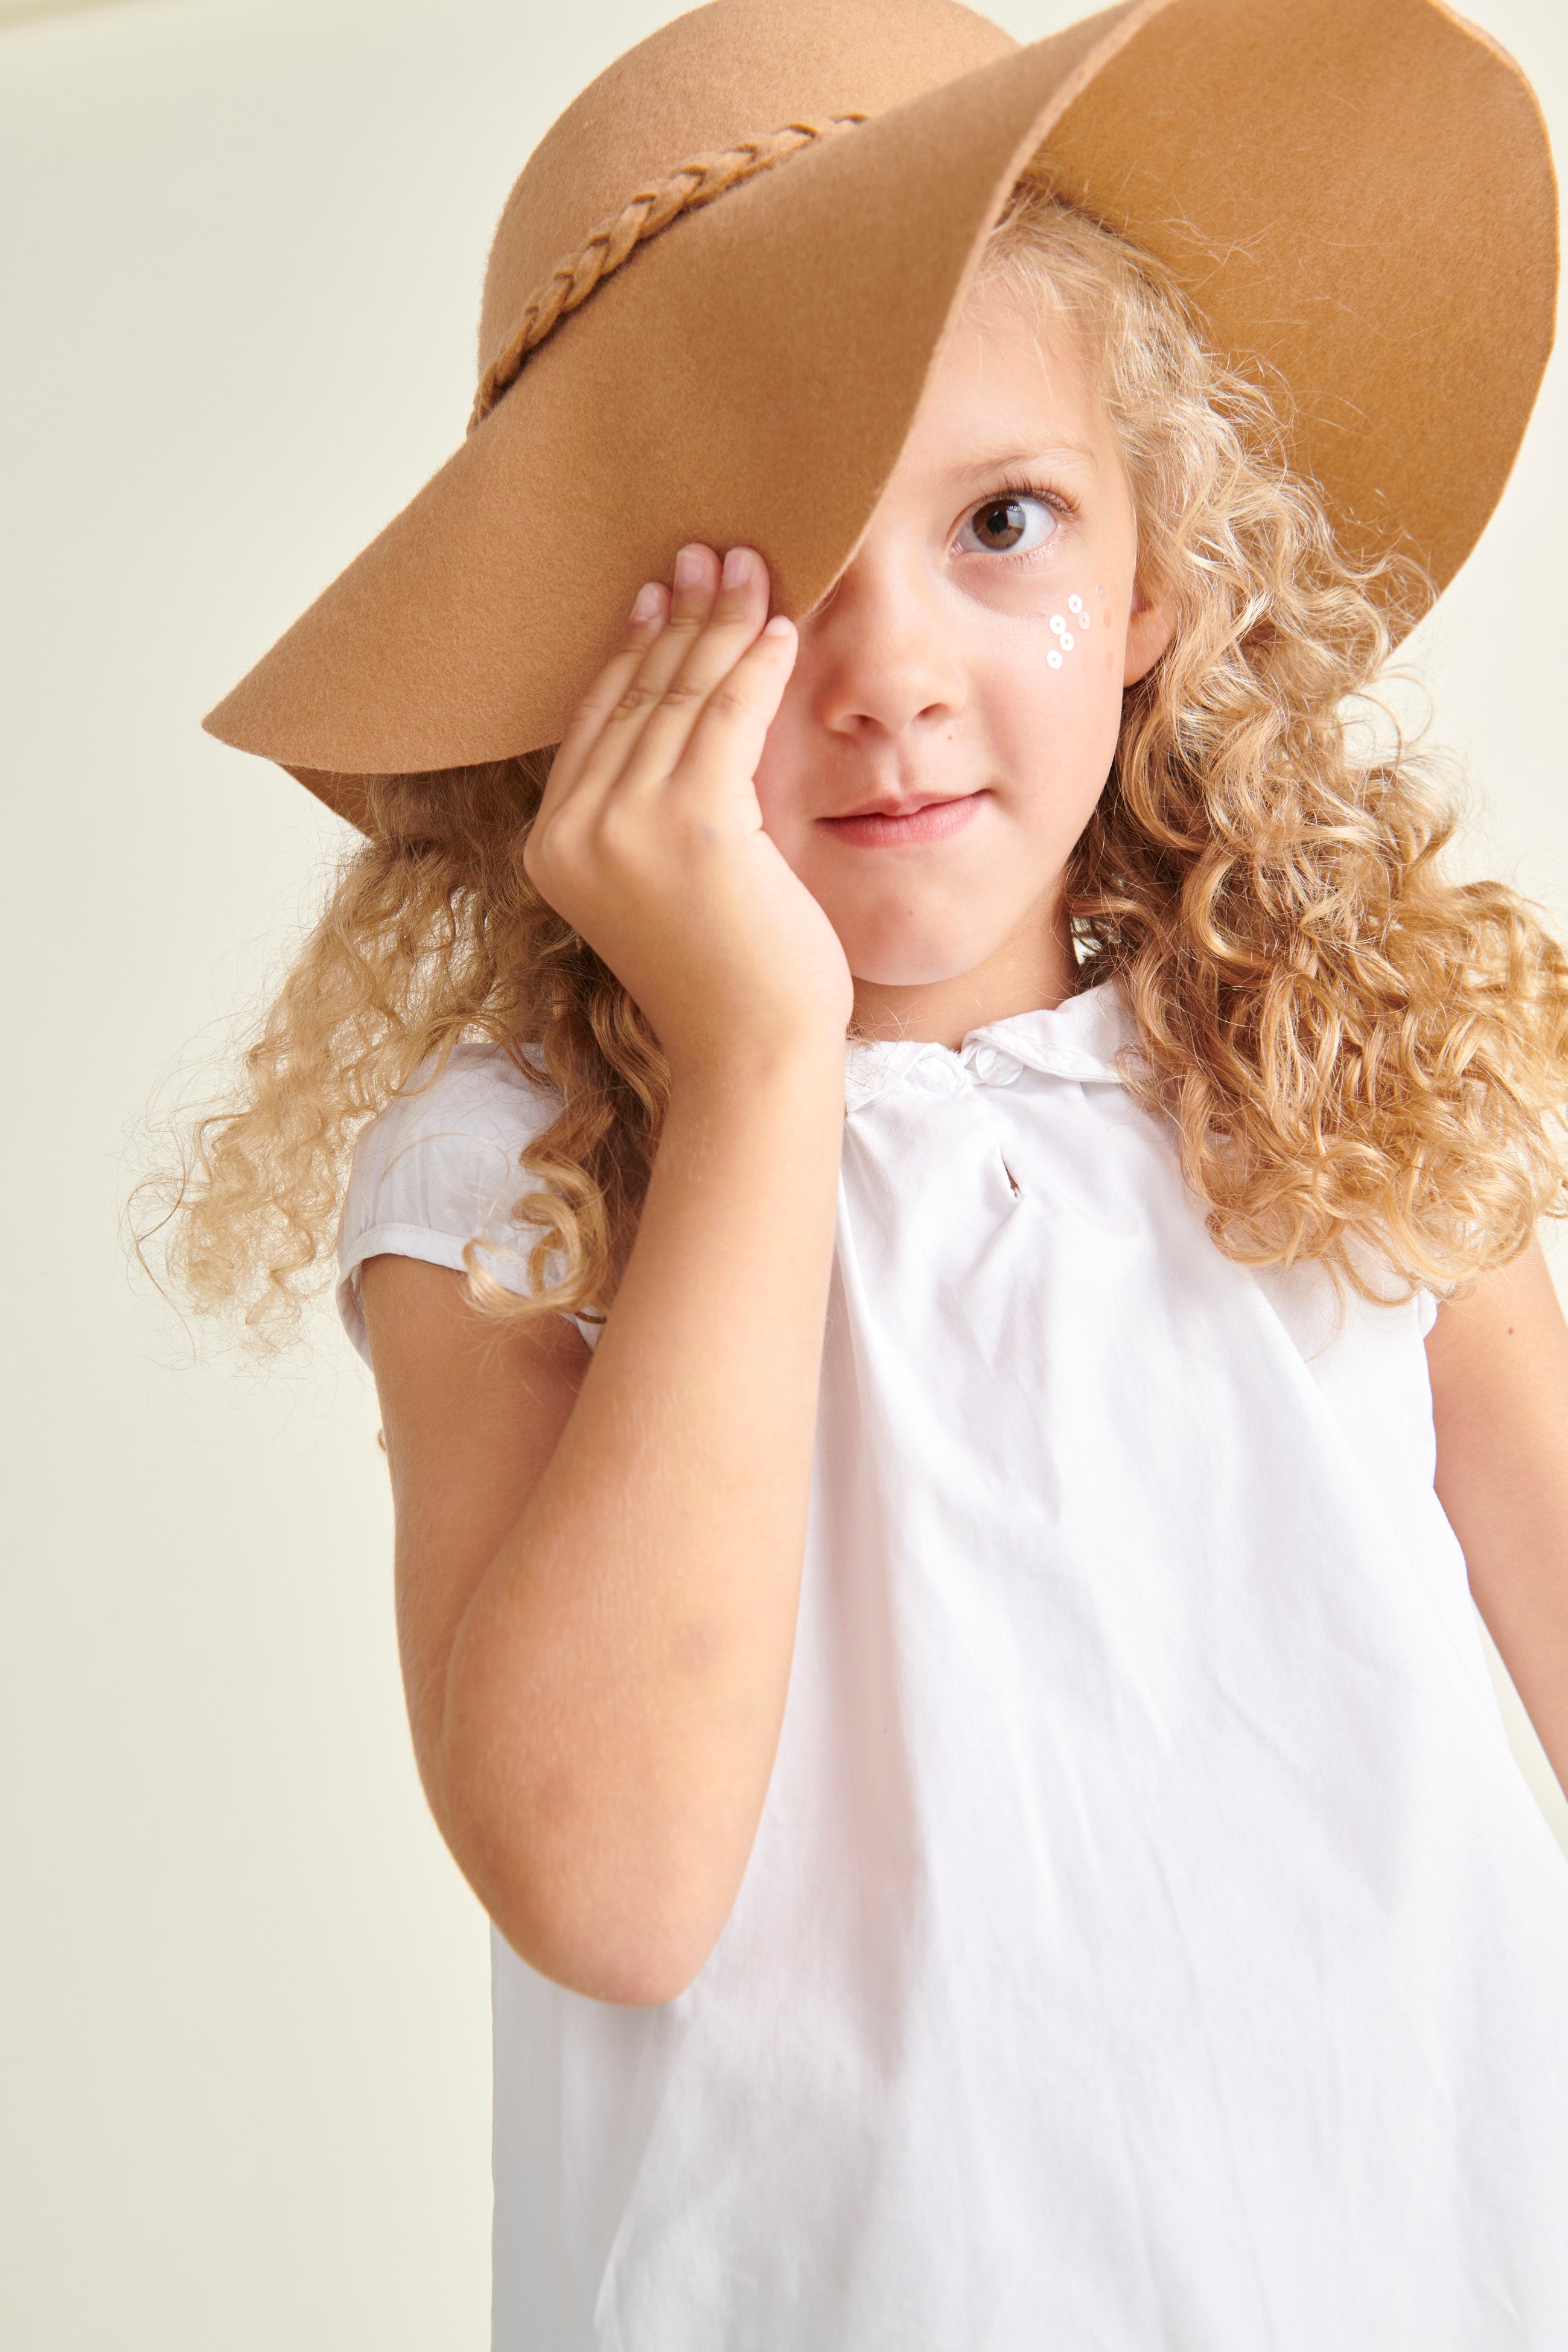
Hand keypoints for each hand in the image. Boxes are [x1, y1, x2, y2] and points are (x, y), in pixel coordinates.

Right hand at [524, 544, 853, 1082]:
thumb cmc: (727, 982)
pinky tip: (778, 628)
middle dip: (679, 616)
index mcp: (552, 849)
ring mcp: (623, 828)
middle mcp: (573, 833)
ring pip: (678, 696)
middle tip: (711, 552)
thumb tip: (683, 721)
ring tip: (751, 567)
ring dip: (720, 621)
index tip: (662, 591)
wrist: (752, 1054)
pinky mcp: (689, 824)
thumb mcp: (665, 887)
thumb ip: (650, 814)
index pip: (596, 723)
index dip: (632, 649)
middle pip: (634, 697)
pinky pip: (726, 718)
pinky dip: (753, 666)